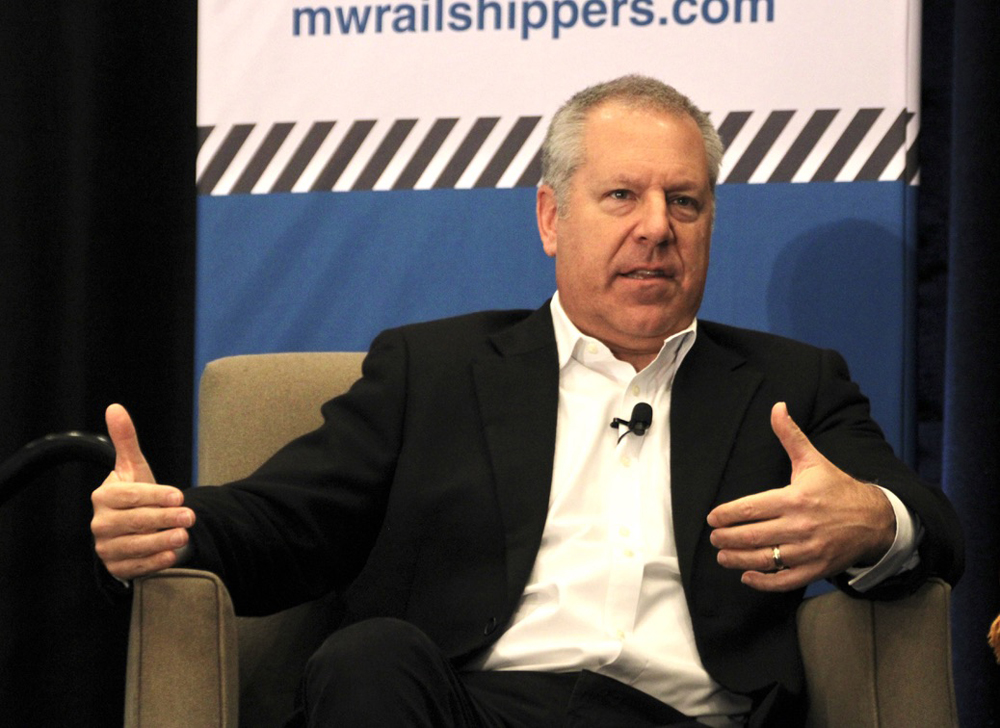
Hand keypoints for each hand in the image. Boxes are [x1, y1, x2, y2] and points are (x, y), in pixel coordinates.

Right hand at [90, 404, 194, 579]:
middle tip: (190, 516)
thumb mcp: (134, 468)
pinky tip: (172, 555)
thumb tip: (115, 407)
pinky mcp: (116, 567)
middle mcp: (100, 524)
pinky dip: (154, 562)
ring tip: (184, 536)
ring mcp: (106, 547)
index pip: (130, 497)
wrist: (133, 527)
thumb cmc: (137, 494)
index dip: (154, 496)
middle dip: (164, 518)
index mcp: (103, 497)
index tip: (179, 495)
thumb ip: (126, 440)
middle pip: (134, 521)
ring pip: (135, 545)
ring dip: (161, 541)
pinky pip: (135, 567)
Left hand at [706, 402, 895, 591]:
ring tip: (722, 556)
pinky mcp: (817, 569)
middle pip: (753, 536)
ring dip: (738, 560)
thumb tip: (777, 407)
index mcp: (796, 498)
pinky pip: (785, 581)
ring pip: (766, 559)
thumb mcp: (813, 460)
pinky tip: (747, 576)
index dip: (727, 514)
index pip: (752, 508)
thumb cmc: (838, 488)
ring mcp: (809, 551)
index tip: (712, 518)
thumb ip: (790, 436)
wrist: (875, 520)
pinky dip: (763, 582)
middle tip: (714, 538)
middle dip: (727, 538)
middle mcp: (801, 526)